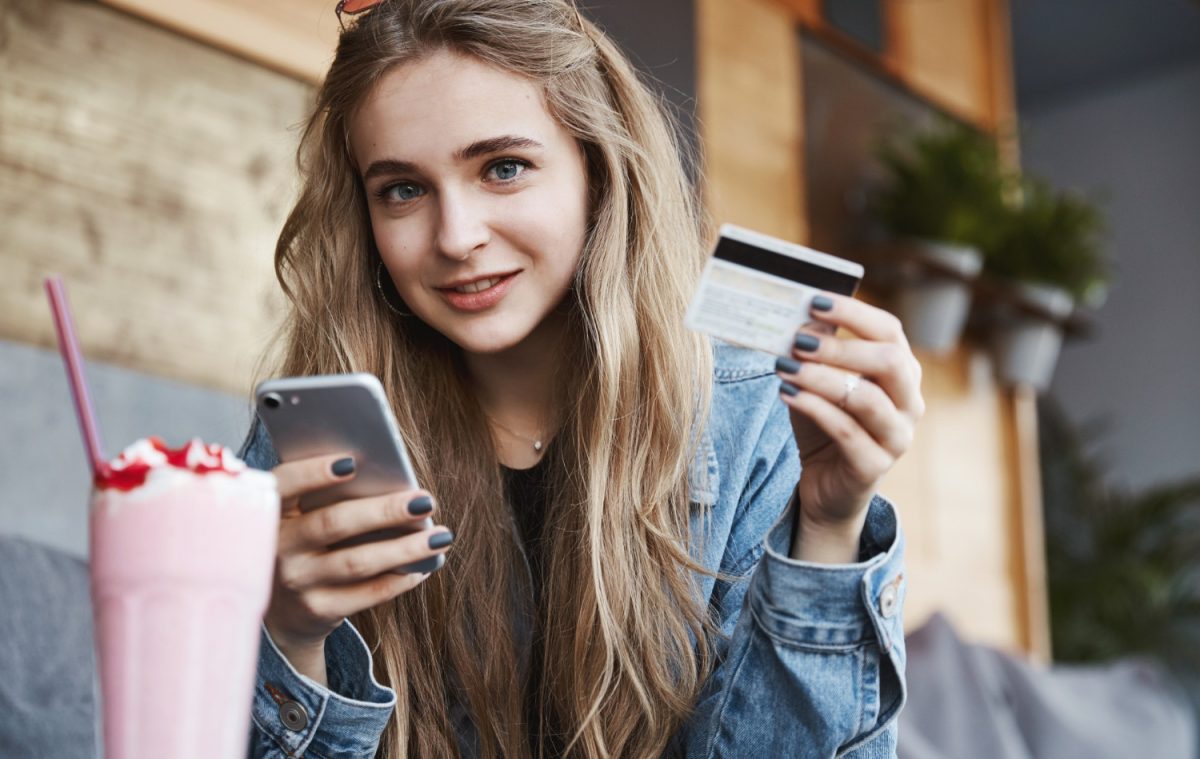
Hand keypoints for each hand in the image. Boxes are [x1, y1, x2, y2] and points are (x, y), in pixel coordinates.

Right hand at [264, 454, 452, 682]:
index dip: (313, 472)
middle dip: (384, 511)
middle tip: (425, 501)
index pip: (284, 484)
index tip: (352, 461)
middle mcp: (278, 548)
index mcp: (271, 513)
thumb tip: (390, 479)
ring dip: (405, 548)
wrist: (284, 614)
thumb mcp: (300, 520)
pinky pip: (368, 593)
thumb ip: (326, 498)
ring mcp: (297, 582)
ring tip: (440, 536)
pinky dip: (400, 579)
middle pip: (333, 523)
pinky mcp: (317, 610)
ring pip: (357, 562)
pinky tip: (424, 566)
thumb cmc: (307, 546)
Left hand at [776, 294, 923, 558]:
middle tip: (797, 340)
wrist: (827, 487)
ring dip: (821, 378)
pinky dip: (813, 408)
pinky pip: (845, 431)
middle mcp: (910, 402)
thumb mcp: (817, 382)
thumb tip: (803, 319)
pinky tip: (786, 394)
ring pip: (866, 398)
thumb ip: (814, 353)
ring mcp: (897, 436)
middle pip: (890, 360)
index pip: (890, 330)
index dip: (854, 312)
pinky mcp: (874, 466)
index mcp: (902, 372)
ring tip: (785, 367)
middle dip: (840, 346)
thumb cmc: (825, 425)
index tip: (814, 301)